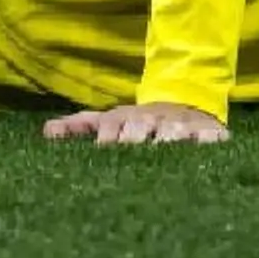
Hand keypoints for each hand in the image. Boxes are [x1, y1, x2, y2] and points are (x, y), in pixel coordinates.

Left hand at [44, 101, 227, 144]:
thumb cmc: (138, 122)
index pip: (113, 125)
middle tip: (132, 154)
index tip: (103, 148)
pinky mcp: (208, 132)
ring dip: (170, 139)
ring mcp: (180, 125)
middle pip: (143, 128)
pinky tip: (209, 146)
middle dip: (136, 139)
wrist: (183, 103)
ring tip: (166, 149)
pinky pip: (211, 137)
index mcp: (127, 118)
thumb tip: (47, 131)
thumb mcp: (110, 120)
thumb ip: (80, 126)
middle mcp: (153, 120)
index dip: (108, 137)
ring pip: (174, 131)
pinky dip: (211, 140)